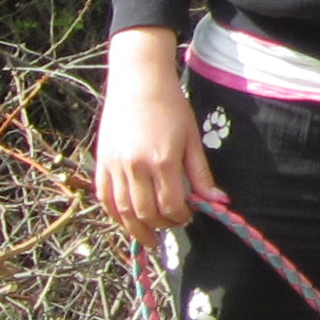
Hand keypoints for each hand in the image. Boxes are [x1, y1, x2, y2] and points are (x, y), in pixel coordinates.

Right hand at [93, 26, 218, 242]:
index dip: (181, 217)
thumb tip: (217, 201)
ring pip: (123, 210)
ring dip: (136, 228)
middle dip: (161, 226)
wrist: (138, 82)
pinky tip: (125, 221)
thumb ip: (201, 174)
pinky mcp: (101, 161)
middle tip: (171, 226)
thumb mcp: (192, 139)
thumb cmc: (171, 107)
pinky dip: (114, 213)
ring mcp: (115, 165)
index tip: (188, 215)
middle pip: (146, 213)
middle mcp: (136, 167)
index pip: (171, 206)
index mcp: (163, 161)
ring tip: (149, 237)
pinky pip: (104, 197)